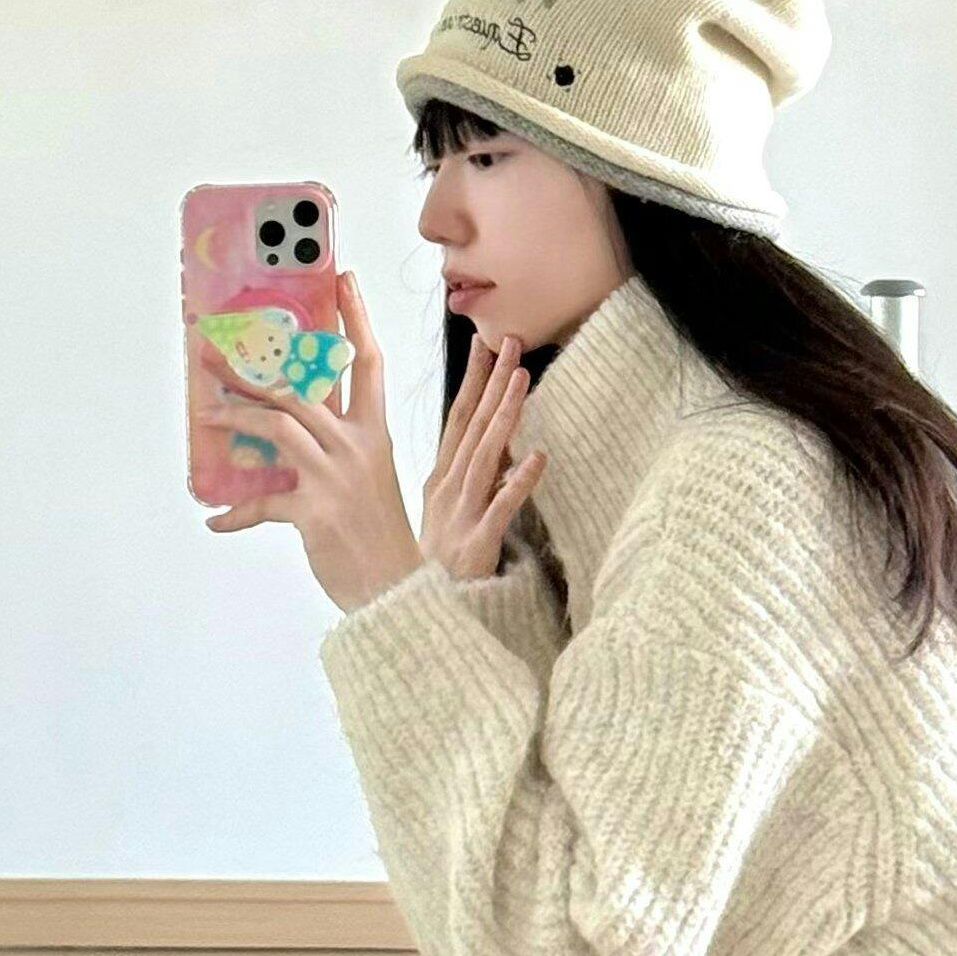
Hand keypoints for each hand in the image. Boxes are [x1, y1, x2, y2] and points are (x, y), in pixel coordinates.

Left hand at [196, 270, 425, 612]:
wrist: (395, 587)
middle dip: (252, 366)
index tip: (343, 280)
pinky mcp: (311, 510)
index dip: (356, 318)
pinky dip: (236, 512)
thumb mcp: (369, 478)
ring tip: (205, 410)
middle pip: (301, 387)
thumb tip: (289, 431)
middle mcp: (354, 446)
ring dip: (235, 413)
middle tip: (215, 350)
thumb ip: (336, 448)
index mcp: (373, 434)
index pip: (368, 362)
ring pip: (277, 424)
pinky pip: (262, 501)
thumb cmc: (380, 534)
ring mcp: (333, 476)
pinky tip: (216, 520)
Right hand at [418, 326, 547, 582]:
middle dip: (491, 382)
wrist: (417, 614)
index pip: (457, 419)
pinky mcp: (479, 542)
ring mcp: (463, 513)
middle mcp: (449, 488)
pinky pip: (502, 507)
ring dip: (505, 415)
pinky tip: (539, 457)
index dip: (472, 381)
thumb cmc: (437, 563)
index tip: (483, 344)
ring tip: (522, 378)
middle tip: (508, 342)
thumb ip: (469, 475)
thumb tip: (498, 442)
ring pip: (486, 455)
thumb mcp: (447, 510)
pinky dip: (520, 481)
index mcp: (441, 478)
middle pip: (472, 426)